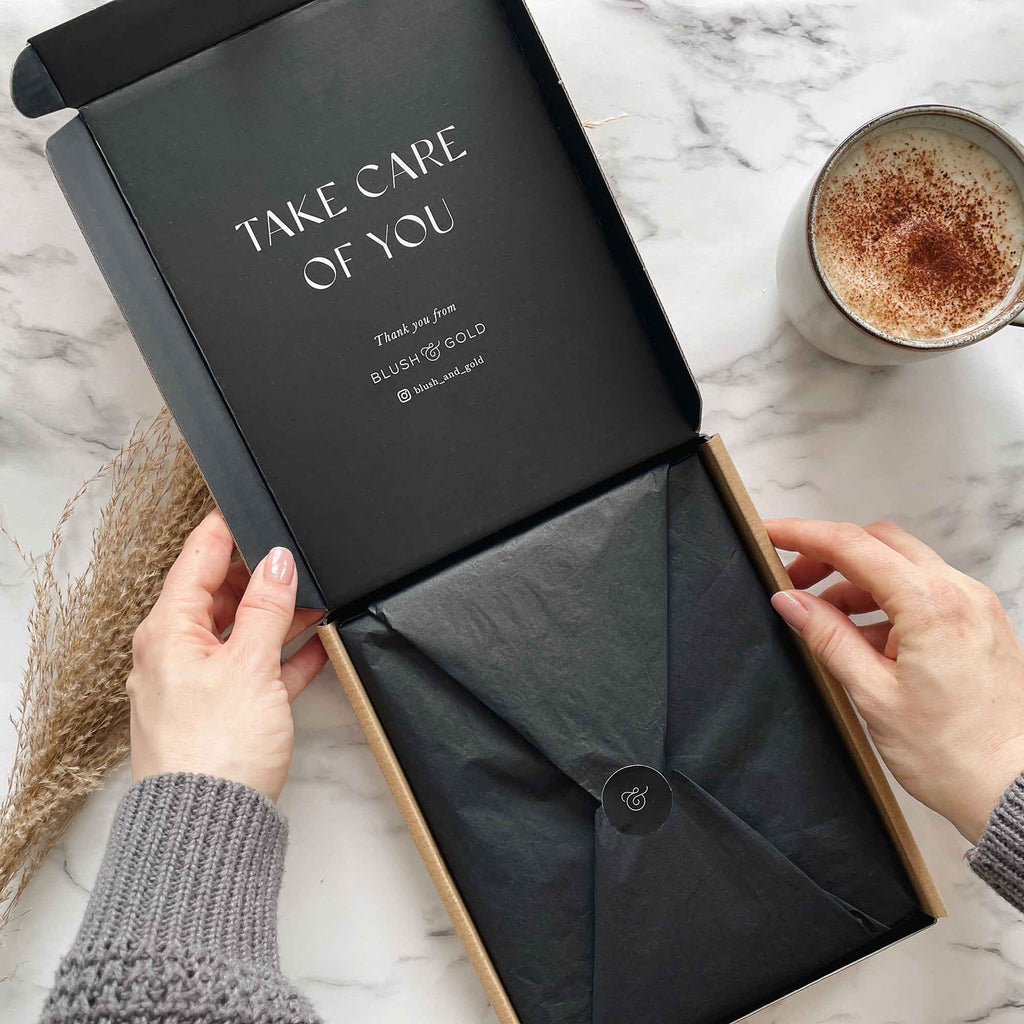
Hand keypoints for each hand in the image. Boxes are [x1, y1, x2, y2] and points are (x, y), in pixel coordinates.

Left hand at [128, 511, 326, 800]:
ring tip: (320, 600)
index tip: (252, 506)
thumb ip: (265, 607)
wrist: (208, 827)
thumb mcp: (248, 664)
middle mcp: (175, 653)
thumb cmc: (214, 750)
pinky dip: (285, 656)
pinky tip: (318, 647)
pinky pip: (256, 669)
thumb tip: (276, 560)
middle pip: (220, 594)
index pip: (196, 559)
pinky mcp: (223, 712)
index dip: (226, 529)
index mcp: (168, 631)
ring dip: (279, 616)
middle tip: (300, 560)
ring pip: (242, 632)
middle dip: (261, 575)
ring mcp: (199, 683)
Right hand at [765, 518, 1023, 843]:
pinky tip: (866, 639)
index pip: (852, 546)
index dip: (803, 535)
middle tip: (793, 580)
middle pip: (880, 543)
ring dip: (858, 581)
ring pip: (902, 566)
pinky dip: (887, 602)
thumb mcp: (873, 695)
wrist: (1017, 792)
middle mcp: (960, 594)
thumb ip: (827, 638)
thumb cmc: (954, 755)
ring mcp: (975, 608)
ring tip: (826, 622)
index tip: (770, 535)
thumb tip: (790, 601)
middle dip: (830, 554)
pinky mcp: (981, 626)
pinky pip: (925, 593)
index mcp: (931, 605)